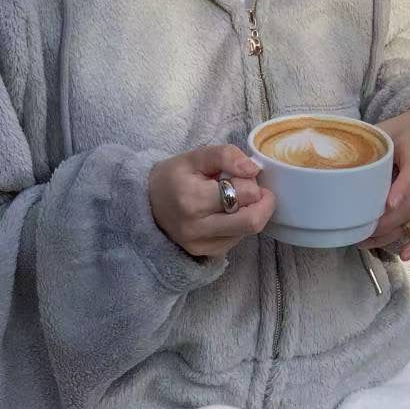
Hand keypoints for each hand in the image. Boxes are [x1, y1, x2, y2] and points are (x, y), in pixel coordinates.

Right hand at [149, 145, 274, 258]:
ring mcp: (202, 244)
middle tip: (255, 190)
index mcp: (193, 199)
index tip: (240, 174)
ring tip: (233, 199)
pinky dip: (239, 224)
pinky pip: (237, 239)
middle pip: (252, 221)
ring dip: (250, 212)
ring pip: (248, 231)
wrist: (146, 204)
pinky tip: (226, 214)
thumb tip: (254, 169)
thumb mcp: (195, 156)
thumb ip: (226, 155)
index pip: (246, 193)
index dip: (251, 180)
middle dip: (263, 203)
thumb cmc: (173, 177)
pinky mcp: (207, 253)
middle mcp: (197, 227)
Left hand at [365, 106, 409, 258]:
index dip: (403, 187)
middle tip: (361, 230)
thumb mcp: (386, 130)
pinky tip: (406, 255)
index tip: (388, 204)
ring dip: (395, 233)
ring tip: (368, 242)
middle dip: (388, 222)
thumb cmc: (406, 130)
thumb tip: (330, 162)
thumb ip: (366, 145)